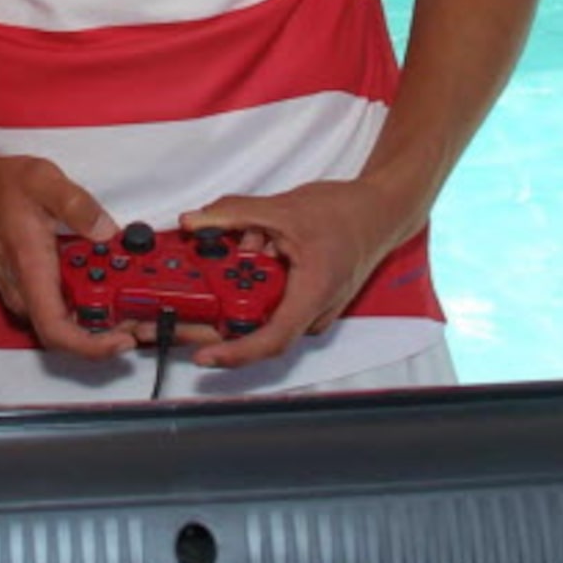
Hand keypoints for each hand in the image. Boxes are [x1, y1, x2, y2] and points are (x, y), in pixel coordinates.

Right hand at [0, 149, 132, 360]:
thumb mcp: (42, 181)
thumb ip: (77, 204)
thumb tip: (107, 231)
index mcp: (30, 272)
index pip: (57, 331)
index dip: (92, 347)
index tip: (123, 341)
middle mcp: (26, 291)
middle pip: (73, 328)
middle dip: (114, 322)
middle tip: (147, 305)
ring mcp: (27, 292)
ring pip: (70, 315)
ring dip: (104, 306)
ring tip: (132, 282)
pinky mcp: (31, 287)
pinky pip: (64, 301)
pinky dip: (90, 292)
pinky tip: (107, 269)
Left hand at [179, 180, 404, 369]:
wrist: (380, 212)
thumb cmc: (350, 215)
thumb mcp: (284, 208)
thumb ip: (235, 213)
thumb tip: (196, 222)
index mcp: (313, 293)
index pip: (271, 339)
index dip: (234, 353)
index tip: (204, 354)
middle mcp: (311, 310)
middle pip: (254, 323)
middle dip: (217, 303)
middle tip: (182, 294)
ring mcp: (307, 307)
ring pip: (258, 306)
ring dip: (238, 279)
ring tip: (241, 243)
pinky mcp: (301, 298)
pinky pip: (267, 296)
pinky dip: (252, 274)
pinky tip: (256, 243)